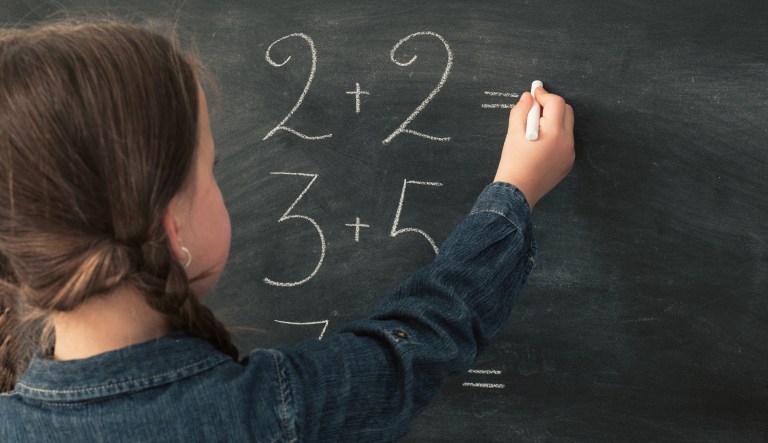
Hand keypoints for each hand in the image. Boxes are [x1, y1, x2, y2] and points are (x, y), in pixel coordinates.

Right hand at [493, 87, 574, 208]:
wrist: (517, 192)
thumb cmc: (513, 163)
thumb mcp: (513, 133)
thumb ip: (521, 111)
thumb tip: (528, 98)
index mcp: (554, 132)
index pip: (556, 102)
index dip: (544, 95)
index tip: (534, 94)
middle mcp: (566, 142)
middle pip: (566, 111)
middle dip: (551, 106)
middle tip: (534, 110)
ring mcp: (569, 153)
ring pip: (566, 126)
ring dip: (554, 121)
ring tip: (536, 129)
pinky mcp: (568, 162)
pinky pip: (565, 141)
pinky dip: (555, 136)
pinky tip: (540, 144)